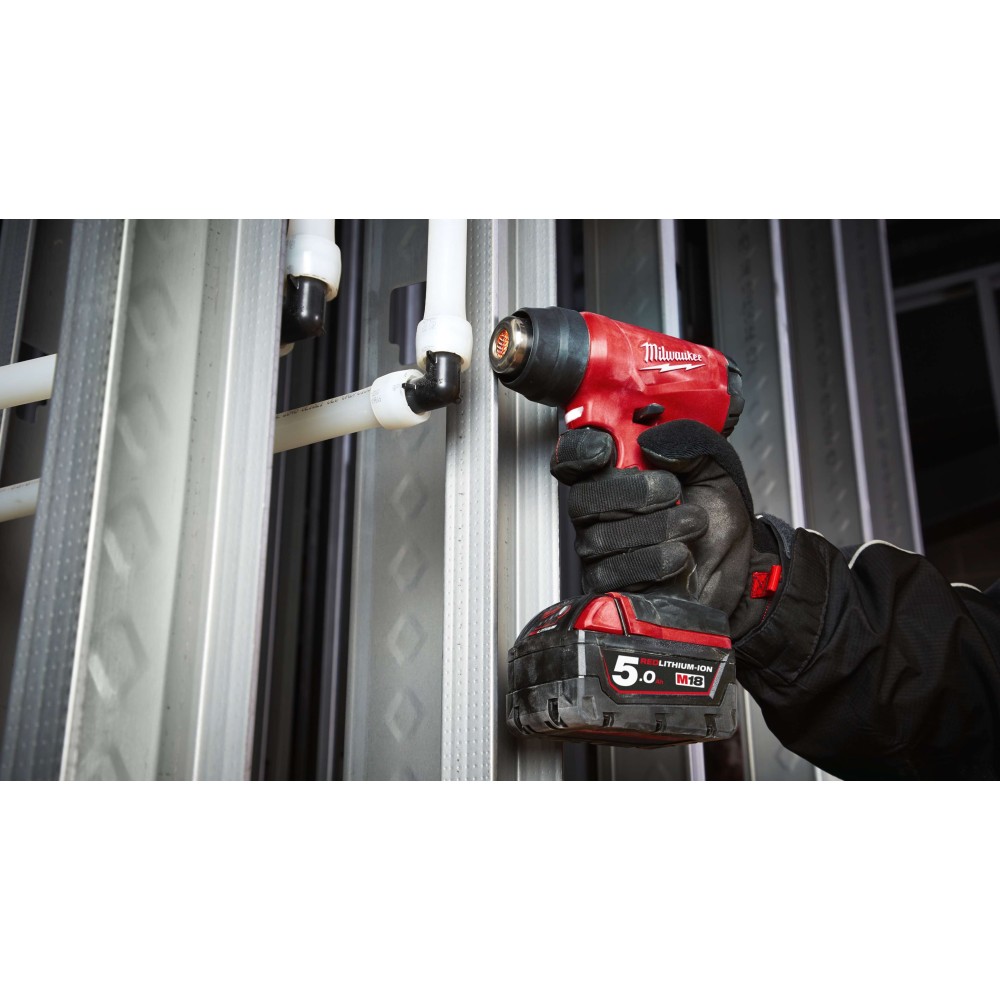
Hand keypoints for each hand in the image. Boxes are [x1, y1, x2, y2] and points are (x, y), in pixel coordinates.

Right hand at [551, 420, 774, 638]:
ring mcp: (601, 549)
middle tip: (672, 493)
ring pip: (599, 538)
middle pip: (583, 499)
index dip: (578, 451)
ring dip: (655, 528)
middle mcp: (601, 511)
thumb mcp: (714, 468)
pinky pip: (611, 573)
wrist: (738, 570)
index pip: (573, 457)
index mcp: (618, 474)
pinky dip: (651, 562)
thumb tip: (650, 442)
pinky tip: (678, 556)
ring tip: (691, 525)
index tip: (605, 451)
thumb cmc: (719, 522)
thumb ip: (686, 443)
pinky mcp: (610, 585)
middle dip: (632, 494)